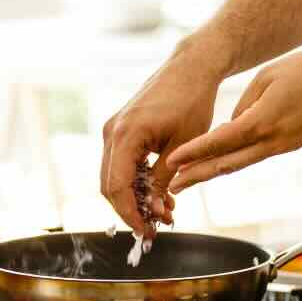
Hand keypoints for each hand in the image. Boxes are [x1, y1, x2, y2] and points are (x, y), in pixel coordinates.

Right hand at [101, 44, 225, 236]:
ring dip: (135, 198)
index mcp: (126, 134)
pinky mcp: (121, 130)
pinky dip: (137, 182)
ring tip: (164, 213)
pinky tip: (159, 194)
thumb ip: (164, 179)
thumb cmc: (192, 101)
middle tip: (156, 228)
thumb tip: (155, 210)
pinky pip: (121, 164)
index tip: (147, 232)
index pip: (117, 187)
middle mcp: (112, 132)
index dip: (130, 214)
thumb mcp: (183, 146)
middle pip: (110, 186)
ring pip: (114, 177)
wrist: (191, 68)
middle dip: (131, 210)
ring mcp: (114, 130)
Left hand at [167, 47, 301, 193]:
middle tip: (172, 187)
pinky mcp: (290, 145)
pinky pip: (256, 156)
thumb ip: (245, 103)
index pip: (220, 142)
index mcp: (263, 122)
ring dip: (213, 173)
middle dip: (197, 176)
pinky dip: (234, 161)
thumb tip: (232, 124)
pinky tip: (221, 162)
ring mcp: (282, 147)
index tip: (172, 162)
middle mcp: (271, 142)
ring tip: (189, 180)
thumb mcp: (269, 76)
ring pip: (240, 164)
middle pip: (226, 164)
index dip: (193, 153)